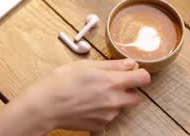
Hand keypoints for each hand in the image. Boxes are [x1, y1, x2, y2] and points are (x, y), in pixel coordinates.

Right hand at [18, 59, 150, 131]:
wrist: (46, 106)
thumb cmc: (61, 82)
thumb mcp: (86, 65)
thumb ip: (112, 65)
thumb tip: (130, 64)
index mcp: (112, 82)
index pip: (143, 78)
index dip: (140, 74)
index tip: (134, 73)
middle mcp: (114, 100)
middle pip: (137, 97)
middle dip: (129, 90)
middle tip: (112, 84)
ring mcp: (108, 115)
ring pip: (121, 107)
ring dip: (114, 100)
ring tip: (93, 94)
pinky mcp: (100, 125)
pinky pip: (108, 116)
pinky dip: (103, 110)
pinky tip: (87, 104)